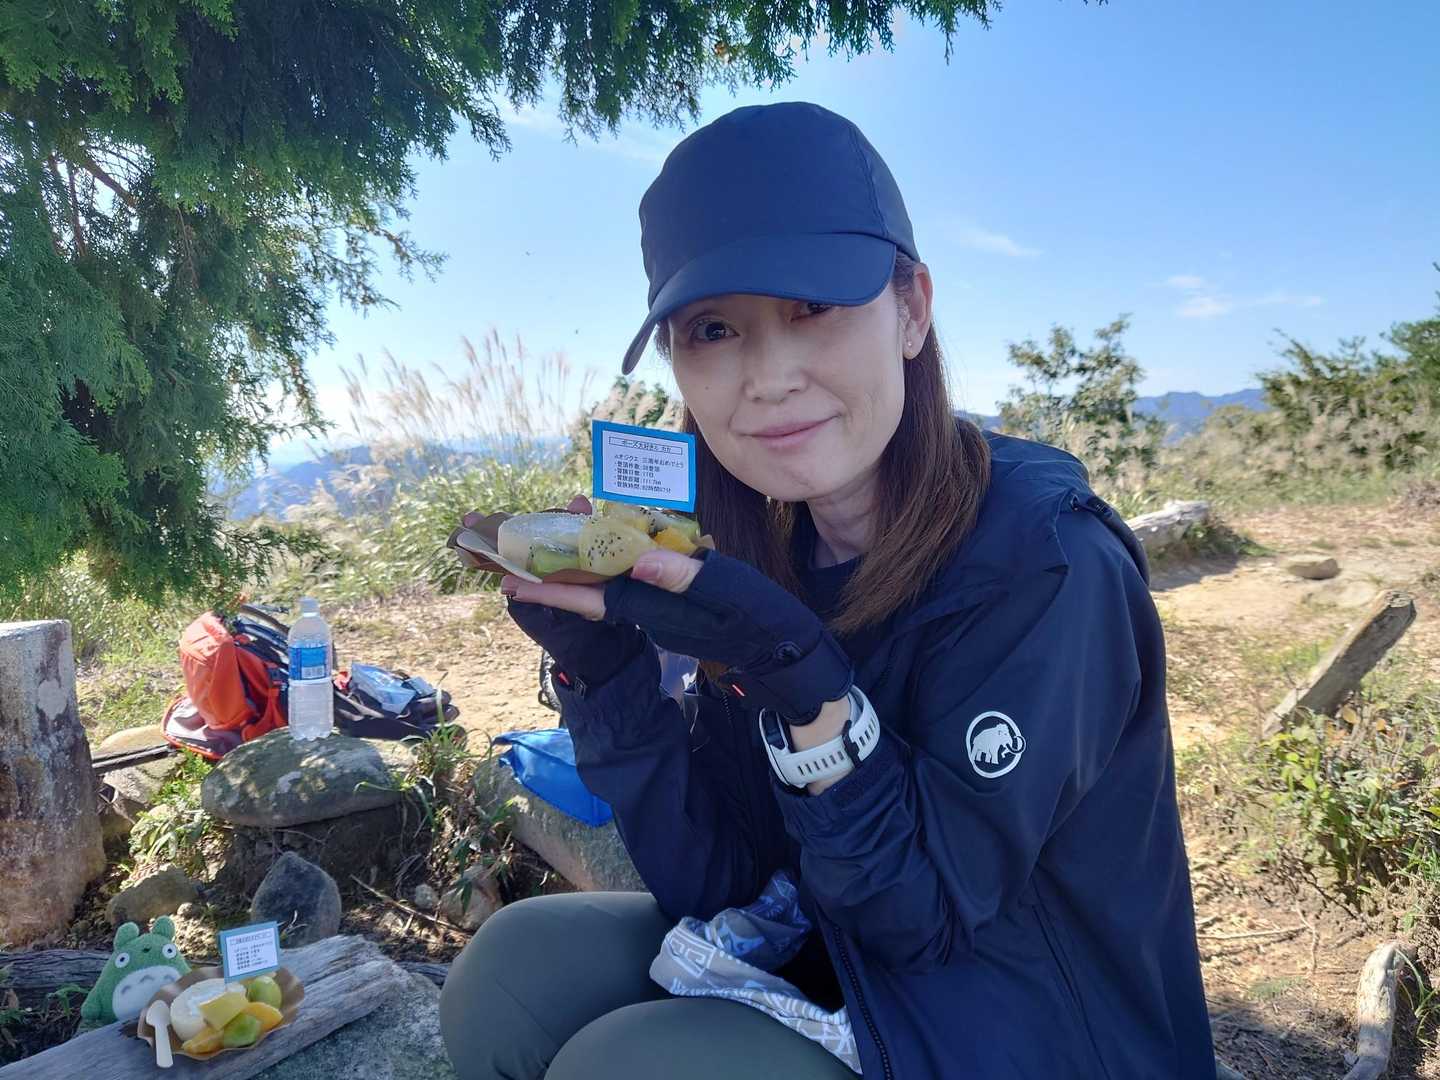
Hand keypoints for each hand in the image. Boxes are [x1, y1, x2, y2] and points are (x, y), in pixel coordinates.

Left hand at [497, 510, 851, 721]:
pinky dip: (605, 573)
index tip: (511, 579)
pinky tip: (598, 559)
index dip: (551, 586)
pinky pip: (626, 591)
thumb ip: (683, 575)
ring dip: (572, 572)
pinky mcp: (672, 614)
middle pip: (588, 593)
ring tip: (539, 552)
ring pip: (604, 591)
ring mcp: (660, 616)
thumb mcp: (730, 592)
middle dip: (549, 576)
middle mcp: (649, 615)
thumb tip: (636, 560)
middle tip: (507, 559)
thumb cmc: (765, 621)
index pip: (591, 594)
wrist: (790, 659)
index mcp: (656, 608)